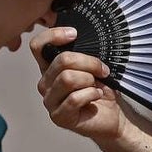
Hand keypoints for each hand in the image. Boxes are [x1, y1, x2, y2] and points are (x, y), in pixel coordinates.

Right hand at [30, 27, 124, 143]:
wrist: (114, 116)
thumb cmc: (102, 90)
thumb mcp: (92, 67)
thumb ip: (82, 54)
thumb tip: (80, 40)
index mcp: (50, 68)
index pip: (38, 46)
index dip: (53, 35)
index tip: (74, 34)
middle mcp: (46, 83)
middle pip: (62, 60)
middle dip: (89, 62)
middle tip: (103, 70)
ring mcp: (50, 101)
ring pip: (68, 78)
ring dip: (90, 80)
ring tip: (96, 86)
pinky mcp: (59, 116)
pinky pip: (75, 98)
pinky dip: (92, 94)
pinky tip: (96, 96)